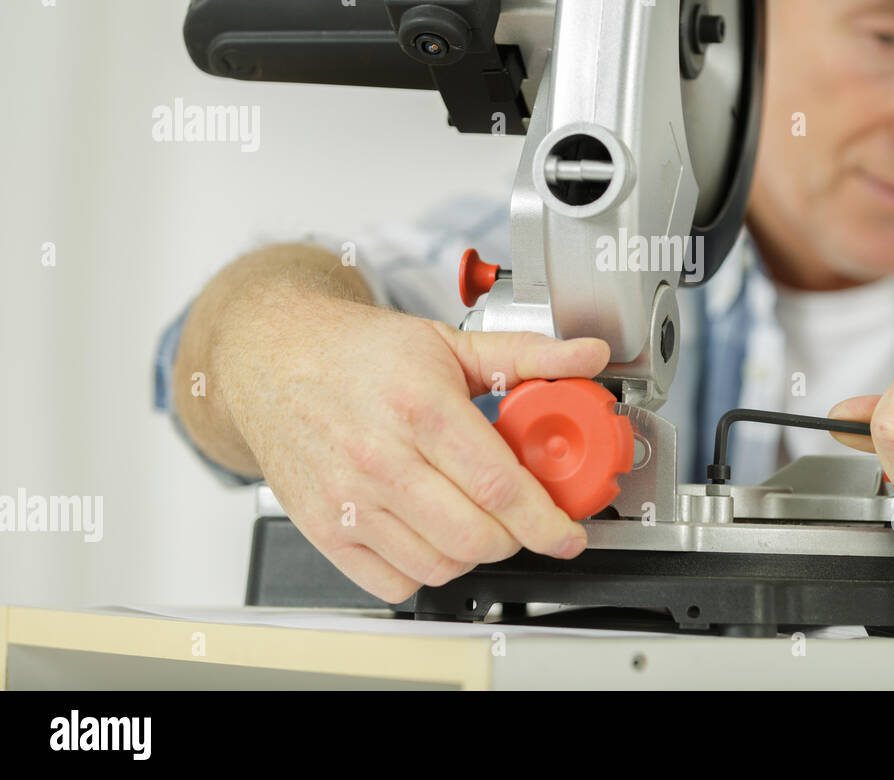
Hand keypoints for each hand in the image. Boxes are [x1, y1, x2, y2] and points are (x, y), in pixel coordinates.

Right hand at [215, 287, 609, 602]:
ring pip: (439, 565)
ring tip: (476, 516)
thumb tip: (588, 356)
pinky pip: (393, 582)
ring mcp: (348, 499)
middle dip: (517, 537)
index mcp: (420, 406)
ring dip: (475, 553)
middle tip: (522, 517)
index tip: (569, 532)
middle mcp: (379, 458)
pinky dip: (425, 570)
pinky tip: (431, 532)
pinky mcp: (324, 529)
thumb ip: (528, 354)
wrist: (274, 358)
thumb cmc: (360, 352)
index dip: (547, 520)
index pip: (499, 486)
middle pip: (475, 536)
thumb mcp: (450, 341)